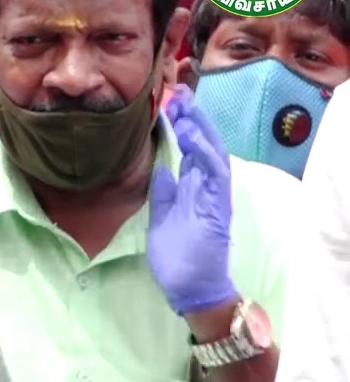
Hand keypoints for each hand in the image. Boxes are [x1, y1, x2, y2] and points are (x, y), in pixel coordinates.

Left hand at [148, 93, 239, 314]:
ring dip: (199, 128)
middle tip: (178, 93)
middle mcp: (208, 189)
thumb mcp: (162, 219)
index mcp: (194, 190)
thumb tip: (162, 171)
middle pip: (204, 145)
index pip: (191, 151)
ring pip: (213, 153)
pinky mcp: (218, 206)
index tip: (169, 106)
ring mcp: (215, 196)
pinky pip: (215, 173)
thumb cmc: (177, 257)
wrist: (191, 288)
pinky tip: (191, 135)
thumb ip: (164, 195)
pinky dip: (204, 152)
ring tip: (184, 107)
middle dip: (193, 118)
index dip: (183, 127)